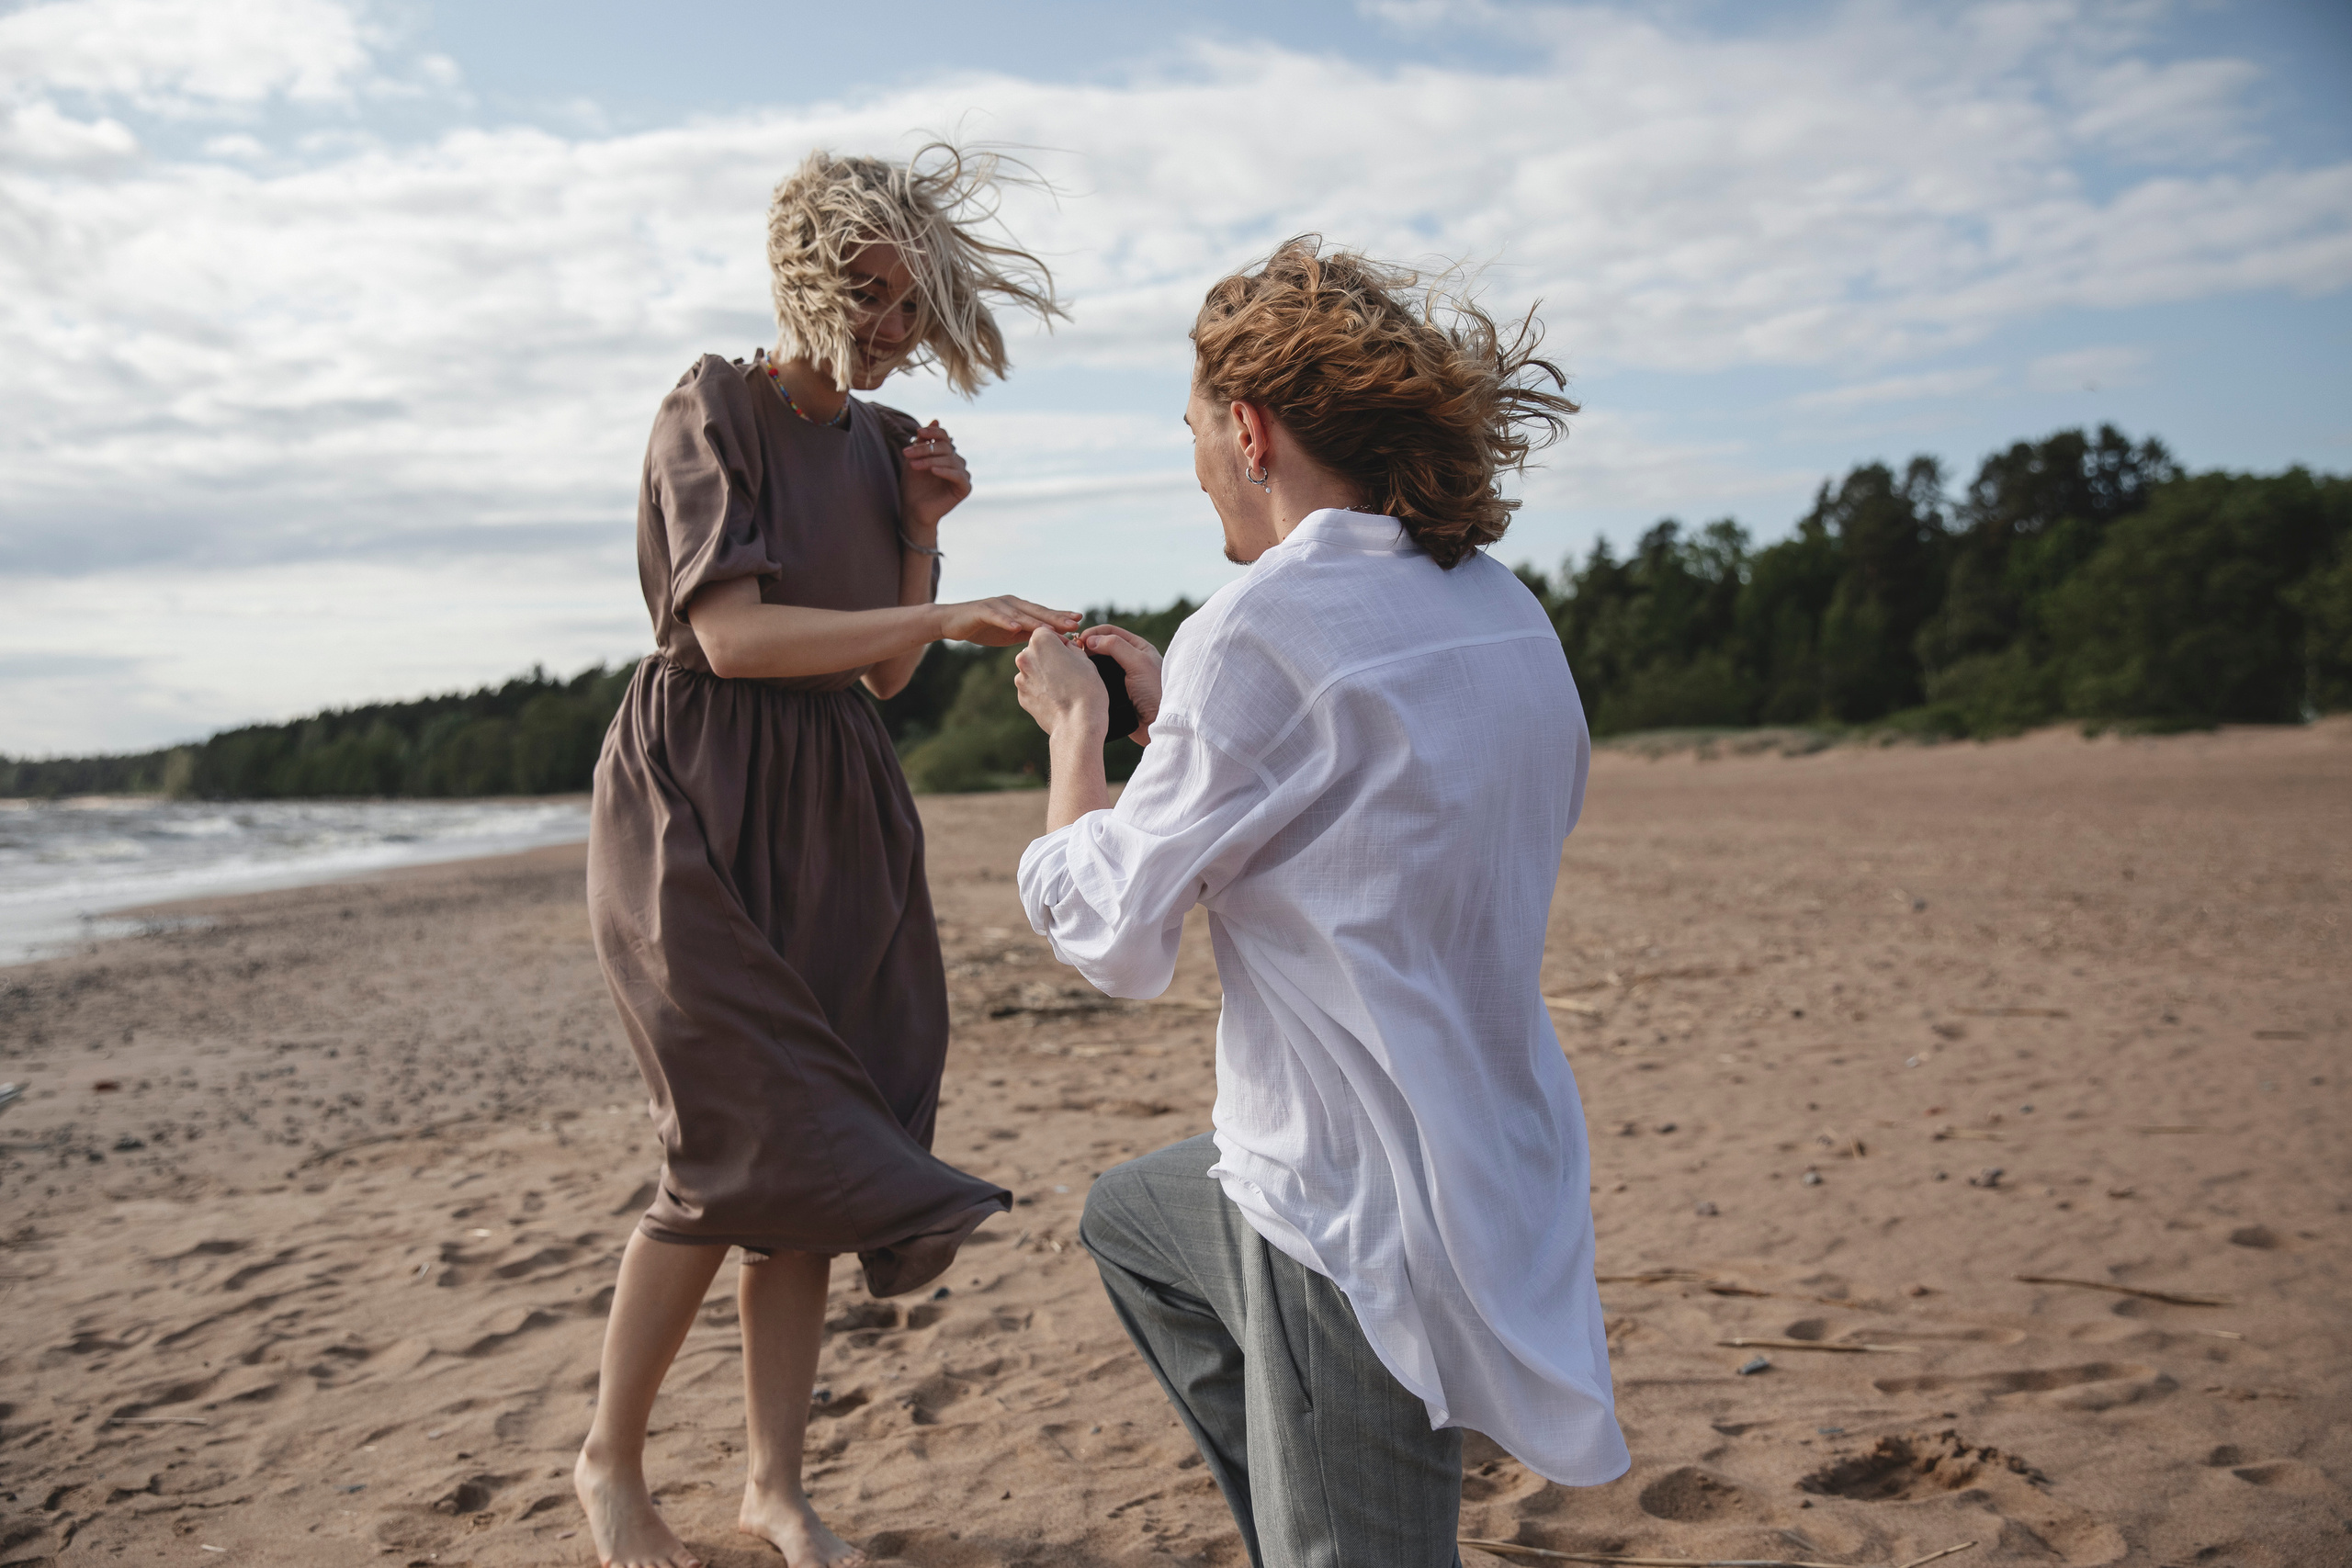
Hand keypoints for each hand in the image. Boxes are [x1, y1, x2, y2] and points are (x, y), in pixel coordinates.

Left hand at [901, 420, 969, 534]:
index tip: (918, 432)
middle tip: (906, 453)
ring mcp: (962, 475)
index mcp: (946, 454)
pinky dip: (945, 472)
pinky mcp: (965, 488)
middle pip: (944, 448)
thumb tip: (936, 419)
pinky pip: (957, 475)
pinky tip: (933, 471)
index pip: (944, 437)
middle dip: (924, 449)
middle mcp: (957, 462)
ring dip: (929, 461)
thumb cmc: (913, 485)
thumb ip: (925, 441)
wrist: (913, 510)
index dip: (933, 432)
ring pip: (949, 460)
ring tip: (913, 466)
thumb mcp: (915, 458)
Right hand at [938, 596, 1080, 646]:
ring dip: (1036, 620)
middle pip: (1036, 611)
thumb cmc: (983, 627)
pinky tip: (1017, 627)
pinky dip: (1006, 621)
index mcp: (1020, 608)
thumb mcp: (1010, 633)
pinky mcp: (981, 611)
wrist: (952, 622)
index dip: (1061, 616)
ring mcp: (997, 605)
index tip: (1080, 620)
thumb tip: (1051, 643)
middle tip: (1074, 622)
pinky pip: (996, 616)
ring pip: (1020, 613)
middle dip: (1056, 617)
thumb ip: (1028, 634)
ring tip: (1052, 628)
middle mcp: (1011, 603)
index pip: (1043, 613)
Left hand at [1015, 626, 1107, 741]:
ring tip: (1064, 687)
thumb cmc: (1086, 689)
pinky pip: (1032, 687)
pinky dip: (1041, 689)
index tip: (1071, 653)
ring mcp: (1021, 678)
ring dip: (1044, 673)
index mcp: (1041, 641)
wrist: (1077, 724)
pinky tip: (1057, 698)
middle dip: (1049, 656)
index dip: (1060, 641)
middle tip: (1069, 670)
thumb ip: (1071, 648)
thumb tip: (1066, 647)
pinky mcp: (1022, 697)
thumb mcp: (1086, 660)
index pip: (1047, 632)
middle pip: (1036, 650)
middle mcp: (1025, 657)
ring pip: (1033, 669)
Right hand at [1077, 624, 1163, 743]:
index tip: (1079, 639)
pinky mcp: (1116, 694)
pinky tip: (1080, 681)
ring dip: (1086, 663)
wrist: (1160, 725)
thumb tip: (1091, 639)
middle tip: (1073, 653)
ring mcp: (1122, 678)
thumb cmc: (1156, 692)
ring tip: (1074, 666)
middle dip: (1087, 647)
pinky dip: (1089, 680)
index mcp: (1138, 648)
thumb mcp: (1139, 663)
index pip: (1111, 632)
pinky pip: (1098, 683)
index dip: (1094, 633)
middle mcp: (1130, 661)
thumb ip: (1116, 647)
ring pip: (1098, 665)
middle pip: (1102, 647)